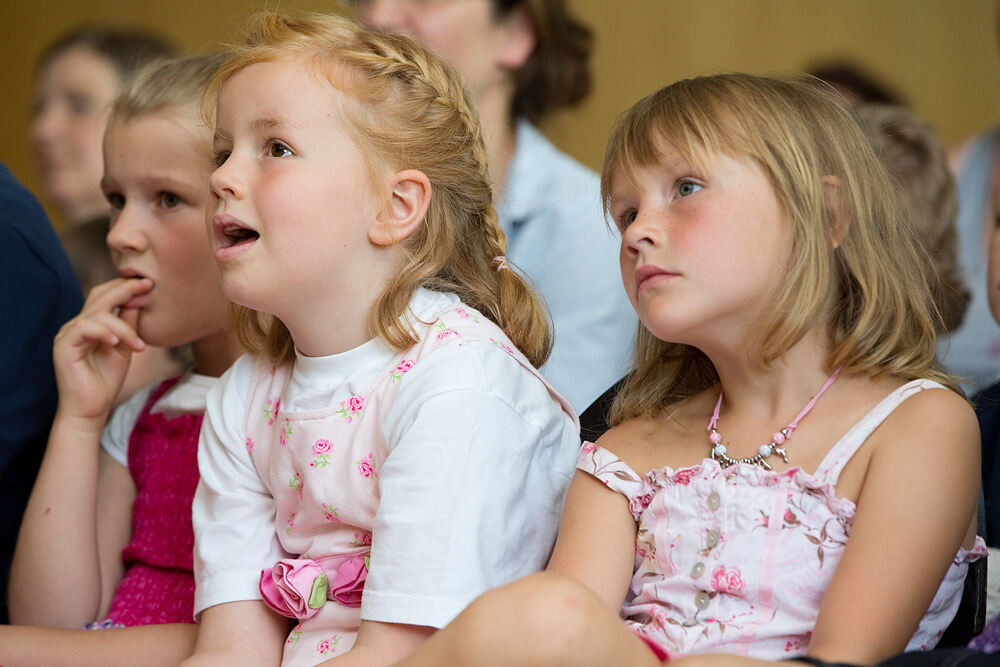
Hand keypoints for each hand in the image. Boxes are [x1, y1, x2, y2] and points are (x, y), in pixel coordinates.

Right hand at [52, 277, 151, 422]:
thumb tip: (140, 298)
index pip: (105, 296)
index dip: (126, 286)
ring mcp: (68, 334)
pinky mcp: (63, 346)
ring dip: (123, 327)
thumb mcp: (125, 347)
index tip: (149, 283)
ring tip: (138, 345)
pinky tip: (116, 342)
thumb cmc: (107, 380)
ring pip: (97, 314)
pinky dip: (104, 331)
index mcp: (91, 323)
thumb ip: (129, 323)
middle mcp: (77, 325)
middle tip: (147, 286)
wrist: (91, 409)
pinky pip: (83, 328)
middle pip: (99, 296)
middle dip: (125, 289)